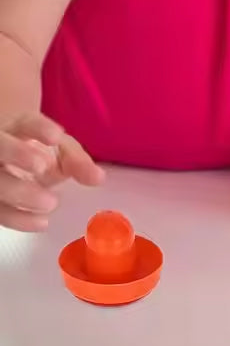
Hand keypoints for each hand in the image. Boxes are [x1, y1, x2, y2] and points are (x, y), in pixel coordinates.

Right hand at [0, 113, 104, 230]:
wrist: (14, 165)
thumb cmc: (37, 153)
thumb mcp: (60, 152)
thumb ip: (78, 162)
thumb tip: (98, 178)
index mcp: (16, 128)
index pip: (24, 122)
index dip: (38, 127)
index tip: (56, 136)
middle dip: (18, 154)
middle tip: (43, 168)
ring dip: (19, 192)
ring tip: (50, 203)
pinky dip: (17, 218)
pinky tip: (40, 223)